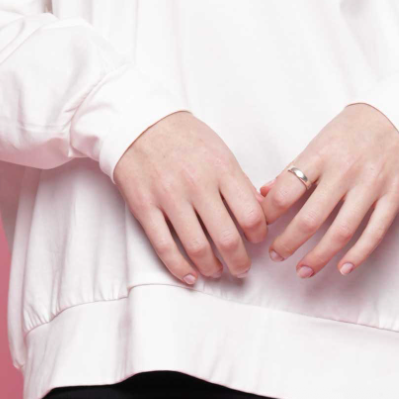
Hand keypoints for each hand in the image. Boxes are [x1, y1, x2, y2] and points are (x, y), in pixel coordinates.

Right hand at [113, 111, 268, 284]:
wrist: (139, 123)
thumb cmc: (184, 136)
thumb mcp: (220, 150)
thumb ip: (238, 181)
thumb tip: (258, 211)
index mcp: (221, 168)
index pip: (250, 214)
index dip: (258, 234)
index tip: (257, 240)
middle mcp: (197, 185)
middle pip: (227, 238)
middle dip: (240, 261)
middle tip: (243, 268)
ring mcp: (169, 198)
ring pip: (197, 248)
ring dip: (212, 268)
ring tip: (218, 271)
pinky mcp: (145, 208)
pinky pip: (164, 248)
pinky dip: (180, 268)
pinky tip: (190, 275)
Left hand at [258, 104, 398, 278]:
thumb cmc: (354, 127)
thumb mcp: (320, 139)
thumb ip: (294, 168)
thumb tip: (265, 193)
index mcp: (322, 154)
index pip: (287, 189)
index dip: (269, 213)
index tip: (259, 226)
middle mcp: (345, 171)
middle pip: (310, 218)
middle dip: (288, 243)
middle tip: (275, 255)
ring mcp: (371, 186)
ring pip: (341, 232)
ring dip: (319, 256)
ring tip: (302, 270)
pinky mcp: (393, 196)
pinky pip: (374, 233)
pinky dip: (358, 254)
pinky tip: (342, 268)